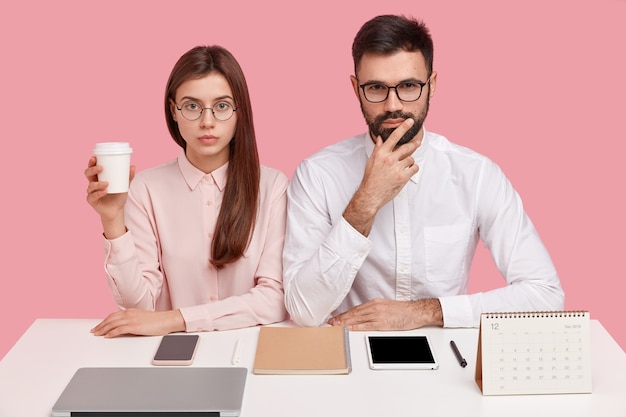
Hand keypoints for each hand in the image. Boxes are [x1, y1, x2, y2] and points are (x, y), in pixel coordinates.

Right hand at [85, 156, 134, 237]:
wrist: (117, 210)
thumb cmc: (118, 195)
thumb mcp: (124, 185)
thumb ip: (128, 177)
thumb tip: (133, 166)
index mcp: (98, 177)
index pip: (92, 168)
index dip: (91, 162)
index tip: (94, 157)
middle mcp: (93, 183)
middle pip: (87, 174)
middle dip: (92, 170)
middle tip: (101, 168)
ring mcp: (91, 192)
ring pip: (90, 185)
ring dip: (97, 183)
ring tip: (106, 183)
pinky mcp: (92, 201)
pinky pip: (92, 196)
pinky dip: (98, 193)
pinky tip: (104, 191)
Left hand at [91, 308, 185, 337]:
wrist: (167, 320)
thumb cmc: (158, 321)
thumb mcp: (142, 318)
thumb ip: (133, 321)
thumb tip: (125, 327)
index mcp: (131, 311)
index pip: (113, 315)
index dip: (104, 321)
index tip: (99, 326)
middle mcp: (130, 314)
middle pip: (110, 319)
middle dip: (101, 325)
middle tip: (94, 331)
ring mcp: (132, 320)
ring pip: (113, 323)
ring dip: (103, 329)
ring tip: (97, 334)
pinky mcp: (135, 326)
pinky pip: (119, 329)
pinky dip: (112, 333)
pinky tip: (108, 336)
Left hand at [327, 298, 442, 330]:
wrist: (415, 311)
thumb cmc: (403, 311)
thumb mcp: (386, 306)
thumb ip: (375, 310)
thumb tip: (364, 316)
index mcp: (375, 303)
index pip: (356, 309)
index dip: (344, 314)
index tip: (336, 318)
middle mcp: (375, 307)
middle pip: (354, 313)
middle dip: (341, 318)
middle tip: (331, 322)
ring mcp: (378, 315)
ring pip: (358, 319)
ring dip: (345, 323)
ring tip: (336, 326)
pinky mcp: (383, 323)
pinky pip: (366, 325)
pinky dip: (356, 327)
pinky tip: (349, 329)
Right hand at [344, 118, 420, 235]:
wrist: (370, 194)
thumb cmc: (370, 178)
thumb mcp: (371, 161)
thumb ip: (378, 149)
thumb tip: (381, 139)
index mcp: (381, 153)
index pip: (394, 137)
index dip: (403, 127)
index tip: (410, 121)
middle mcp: (389, 158)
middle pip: (407, 147)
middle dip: (414, 144)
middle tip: (417, 142)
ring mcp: (396, 168)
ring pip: (411, 159)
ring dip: (410, 162)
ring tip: (404, 166)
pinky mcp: (403, 177)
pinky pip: (414, 168)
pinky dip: (412, 169)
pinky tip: (407, 172)